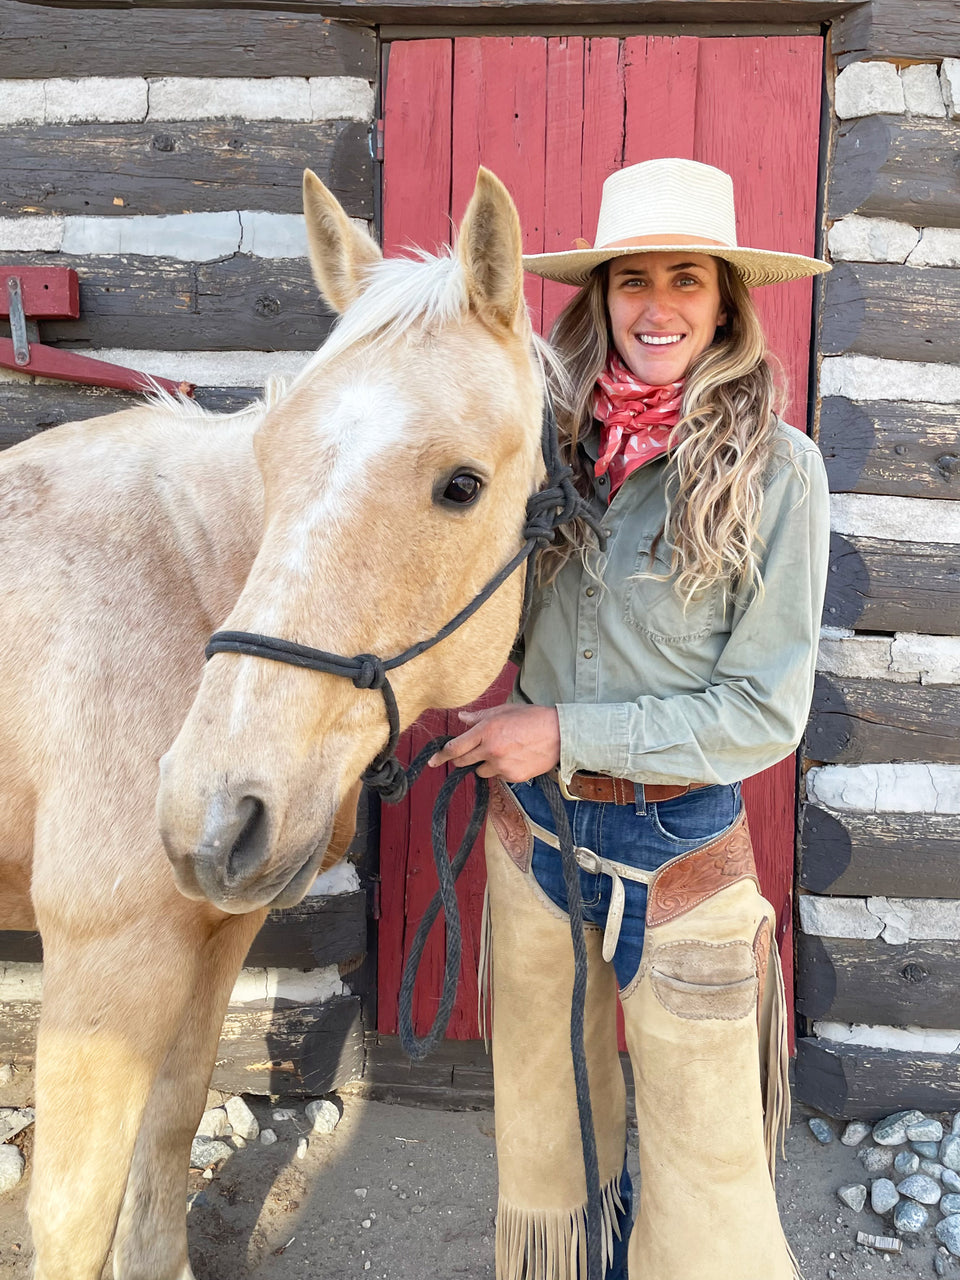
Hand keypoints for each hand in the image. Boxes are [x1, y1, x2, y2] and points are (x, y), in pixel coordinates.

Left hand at [427, 704, 560, 781]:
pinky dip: (502, 770)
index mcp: (486, 730)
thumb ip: (479, 717)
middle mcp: (491, 749)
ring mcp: (502, 765)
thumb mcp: (503, 711)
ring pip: (481, 771)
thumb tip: (461, 718)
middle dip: (463, 759)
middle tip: (473, 752)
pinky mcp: (513, 777)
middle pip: (463, 762)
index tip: (432, 761)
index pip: (455, 748)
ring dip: (485, 765)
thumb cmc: (532, 718)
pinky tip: (515, 758)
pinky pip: (498, 777)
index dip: (441, 756)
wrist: (560, 734)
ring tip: (503, 751)